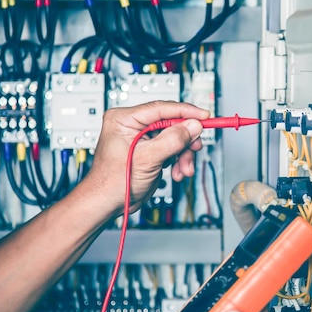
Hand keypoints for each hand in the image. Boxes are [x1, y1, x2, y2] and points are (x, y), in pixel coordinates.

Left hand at [83, 100, 209, 214]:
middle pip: (171, 123)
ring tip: (183, 169)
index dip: (186, 112)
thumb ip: (172, 140)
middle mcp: (133, 125)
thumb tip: (193, 126)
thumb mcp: (147, 159)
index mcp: (124, 119)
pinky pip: (172, 149)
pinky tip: (177, 172)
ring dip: (183, 154)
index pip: (161, 108)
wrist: (107, 203)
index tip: (204, 116)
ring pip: (175, 138)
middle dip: (185, 140)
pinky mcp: (149, 150)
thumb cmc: (112, 182)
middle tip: (195, 148)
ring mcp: (142, 138)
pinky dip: (178, 160)